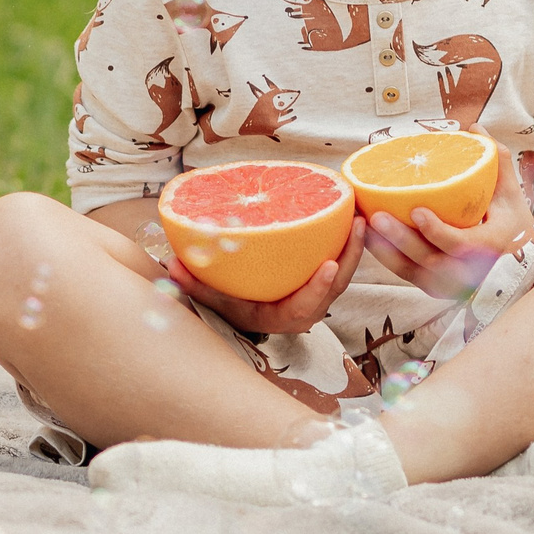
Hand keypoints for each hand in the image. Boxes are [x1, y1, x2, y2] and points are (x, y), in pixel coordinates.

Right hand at [166, 217, 366, 334]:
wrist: (240, 310)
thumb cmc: (229, 304)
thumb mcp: (214, 299)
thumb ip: (195, 285)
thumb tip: (170, 265)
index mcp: (281, 317)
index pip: (305, 307)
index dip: (319, 289)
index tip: (330, 266)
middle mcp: (304, 308)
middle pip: (335, 288)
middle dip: (351, 257)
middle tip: (358, 225)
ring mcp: (315, 294)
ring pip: (343, 274)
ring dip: (355, 248)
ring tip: (363, 216)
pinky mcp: (319, 280)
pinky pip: (340, 263)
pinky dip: (348, 244)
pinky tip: (354, 217)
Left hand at [360, 150, 533, 299]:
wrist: (514, 261)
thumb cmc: (511, 221)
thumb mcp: (510, 192)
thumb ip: (496, 160)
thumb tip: (475, 129)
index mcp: (491, 245)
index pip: (461, 245)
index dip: (438, 232)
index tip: (417, 211)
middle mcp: (470, 272)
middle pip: (430, 261)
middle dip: (401, 241)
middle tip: (376, 217)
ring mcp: (450, 283)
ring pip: (412, 271)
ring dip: (385, 250)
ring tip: (363, 224)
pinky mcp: (433, 284)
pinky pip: (405, 273)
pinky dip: (385, 256)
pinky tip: (367, 236)